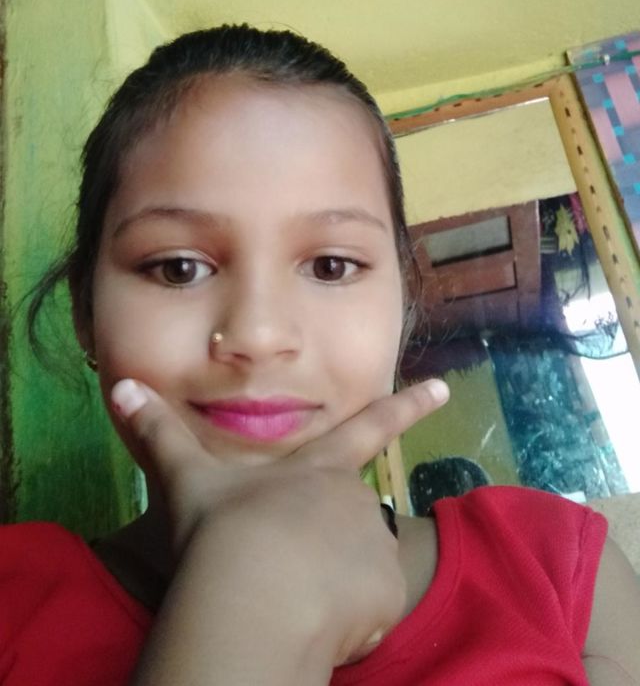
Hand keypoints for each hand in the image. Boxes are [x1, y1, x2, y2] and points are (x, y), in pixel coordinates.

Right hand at [111, 376, 448, 666]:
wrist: (252, 592)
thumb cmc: (222, 527)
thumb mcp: (187, 479)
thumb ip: (158, 434)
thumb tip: (121, 386)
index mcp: (317, 470)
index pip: (369, 429)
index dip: (407, 407)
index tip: (444, 389)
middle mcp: (355, 500)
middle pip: (349, 520)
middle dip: (325, 543)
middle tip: (282, 568)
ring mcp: (376, 543)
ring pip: (359, 568)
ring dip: (334, 584)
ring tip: (290, 598)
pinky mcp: (388, 592)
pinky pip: (372, 614)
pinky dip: (349, 624)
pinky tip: (315, 626)